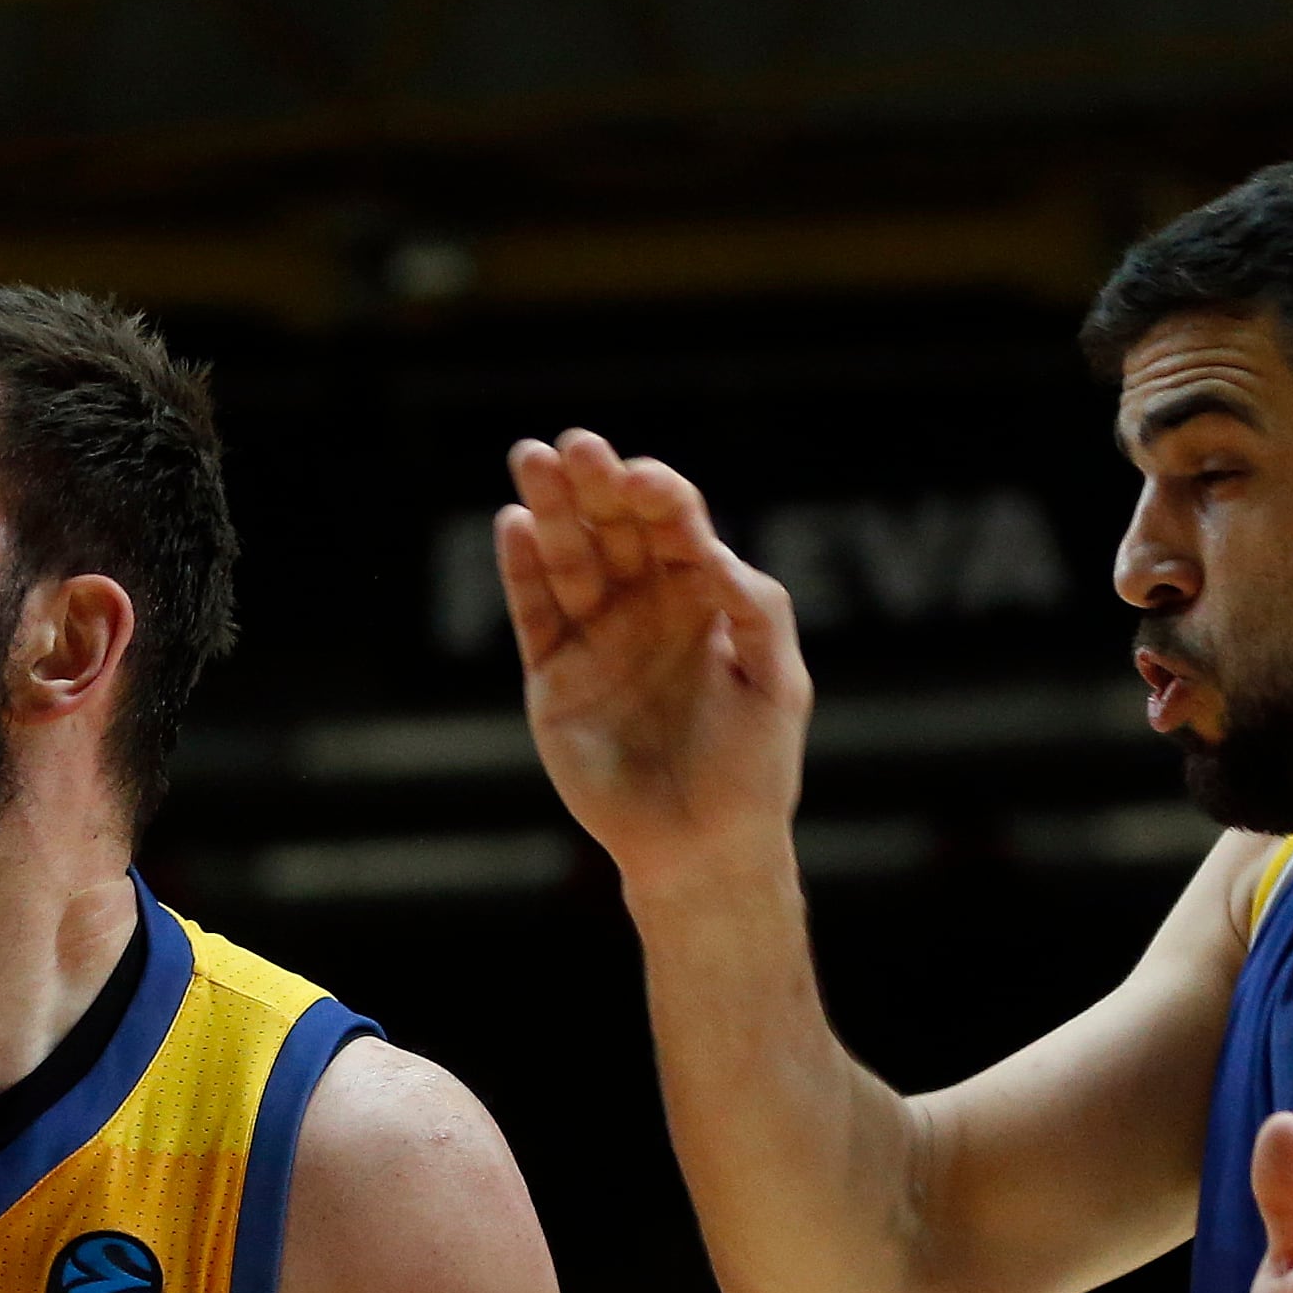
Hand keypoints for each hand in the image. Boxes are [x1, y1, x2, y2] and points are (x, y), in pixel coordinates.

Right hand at [495, 431, 810, 896]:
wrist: (701, 848)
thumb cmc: (754, 768)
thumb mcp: (779, 683)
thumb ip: (758, 612)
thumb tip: (718, 557)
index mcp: (702, 596)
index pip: (676, 527)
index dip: (660, 497)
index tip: (644, 479)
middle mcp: (645, 605)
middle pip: (615, 528)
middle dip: (596, 485)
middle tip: (577, 445)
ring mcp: (595, 637)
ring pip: (568, 559)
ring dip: (549, 509)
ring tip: (531, 459)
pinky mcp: (553, 676)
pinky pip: (534, 613)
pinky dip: (521, 570)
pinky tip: (513, 525)